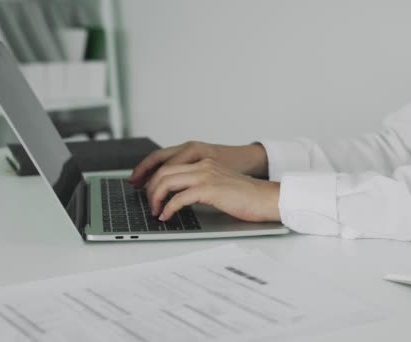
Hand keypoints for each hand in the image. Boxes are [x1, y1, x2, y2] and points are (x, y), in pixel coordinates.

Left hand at [145, 158, 280, 222]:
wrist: (267, 198)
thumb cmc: (246, 197)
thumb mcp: (219, 185)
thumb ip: (201, 185)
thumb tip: (178, 197)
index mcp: (204, 162)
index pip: (169, 162)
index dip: (151, 175)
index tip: (144, 188)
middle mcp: (203, 164)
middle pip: (163, 170)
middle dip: (149, 187)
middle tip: (147, 202)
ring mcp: (206, 175)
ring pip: (167, 181)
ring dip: (155, 197)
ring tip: (155, 210)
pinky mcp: (210, 189)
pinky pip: (179, 197)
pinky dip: (168, 208)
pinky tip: (167, 216)